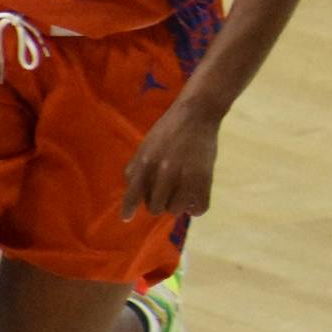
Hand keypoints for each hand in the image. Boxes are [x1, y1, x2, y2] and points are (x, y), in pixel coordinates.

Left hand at [120, 101, 219, 219]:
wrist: (197, 113)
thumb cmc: (168, 130)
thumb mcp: (145, 146)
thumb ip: (136, 169)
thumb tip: (132, 194)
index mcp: (146, 163)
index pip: (133, 194)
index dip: (128, 209)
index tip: (127, 218)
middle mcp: (164, 171)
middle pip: (155, 208)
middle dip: (159, 203)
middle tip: (165, 194)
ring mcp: (185, 175)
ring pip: (176, 210)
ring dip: (177, 205)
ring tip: (181, 193)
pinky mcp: (204, 178)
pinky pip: (199, 208)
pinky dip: (195, 209)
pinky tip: (194, 199)